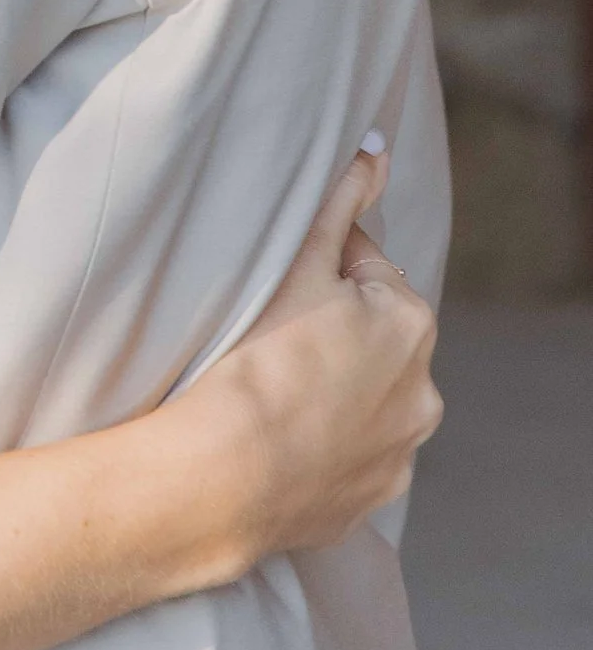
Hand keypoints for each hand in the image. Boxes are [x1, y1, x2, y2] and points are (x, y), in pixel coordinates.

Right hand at [180, 151, 440, 583]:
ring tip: (273, 389)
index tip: (274, 286)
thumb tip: (375, 149)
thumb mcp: (297, 262)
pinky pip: (350, 459)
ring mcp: (399, 454)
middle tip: (268, 336)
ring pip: (365, 401)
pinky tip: (282, 437)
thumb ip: (341, 203)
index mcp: (410, 324)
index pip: (363, 269)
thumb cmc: (258, 356)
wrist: (226, 473)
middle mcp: (423, 392)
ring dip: (334, 390)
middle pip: (370, 339)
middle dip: (333, 331)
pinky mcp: (370, 500)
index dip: (314, 270)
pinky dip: (326, 446)